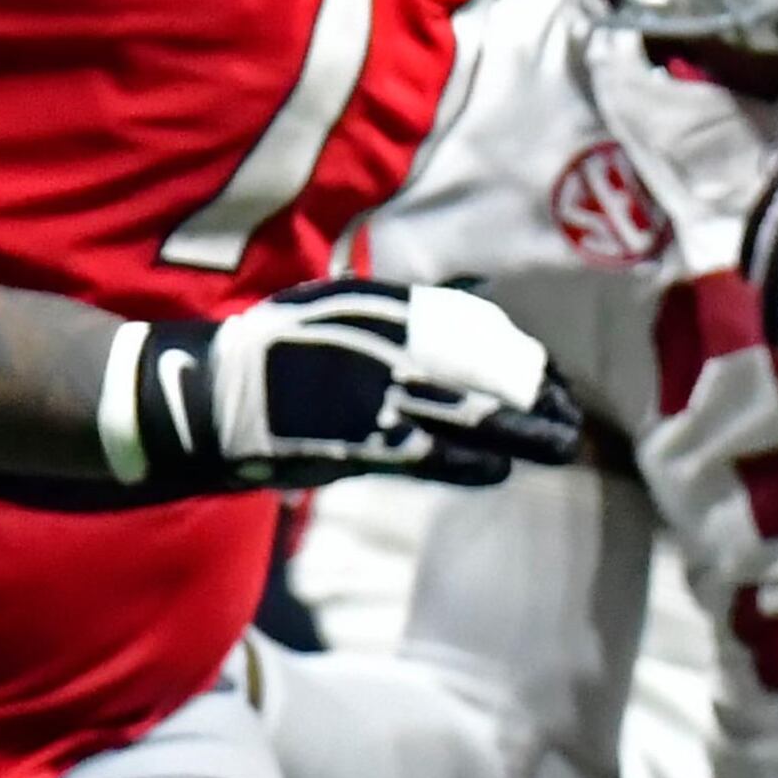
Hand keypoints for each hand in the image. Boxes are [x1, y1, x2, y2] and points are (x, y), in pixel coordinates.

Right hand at [101, 280, 580, 493]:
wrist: (209, 396)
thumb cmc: (275, 353)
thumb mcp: (339, 308)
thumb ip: (396, 312)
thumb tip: (467, 308)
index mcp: (383, 309)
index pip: (475, 329)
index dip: (518, 355)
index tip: (547, 375)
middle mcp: (389, 348)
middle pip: (484, 372)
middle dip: (534, 395)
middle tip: (568, 414)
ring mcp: (377, 397)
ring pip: (471, 415)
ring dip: (522, 432)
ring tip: (558, 443)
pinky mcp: (362, 444)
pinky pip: (432, 456)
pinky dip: (471, 462)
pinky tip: (499, 469)